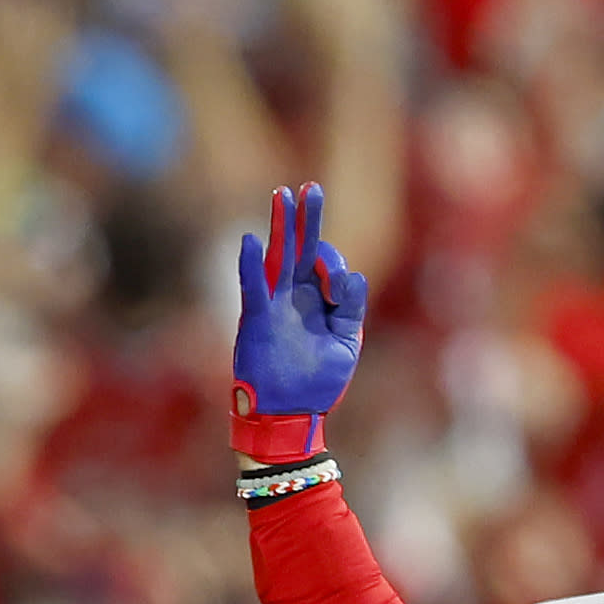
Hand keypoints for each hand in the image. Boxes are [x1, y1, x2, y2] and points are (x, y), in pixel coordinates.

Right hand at [231, 181, 371, 432]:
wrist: (289, 416)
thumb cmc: (318, 383)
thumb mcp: (346, 345)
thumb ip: (351, 309)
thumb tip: (352, 274)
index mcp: (321, 302)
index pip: (329, 266)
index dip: (334, 270)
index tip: (335, 291)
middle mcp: (297, 297)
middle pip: (302, 249)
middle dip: (307, 219)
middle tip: (311, 188)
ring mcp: (276, 305)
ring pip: (278, 257)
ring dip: (280, 227)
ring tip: (282, 195)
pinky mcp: (257, 320)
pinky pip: (252, 287)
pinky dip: (250, 265)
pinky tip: (250, 241)